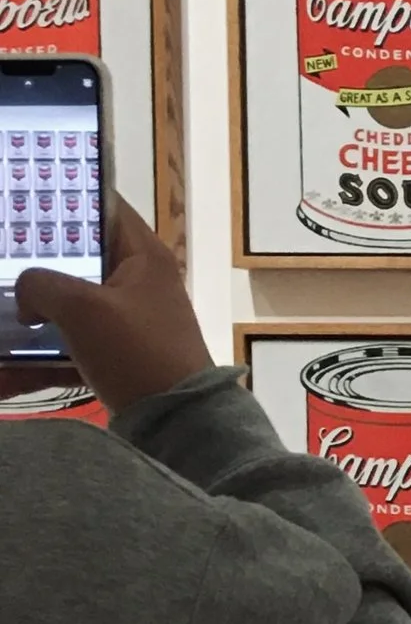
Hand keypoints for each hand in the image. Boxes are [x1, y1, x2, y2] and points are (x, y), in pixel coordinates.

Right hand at [14, 200, 215, 415]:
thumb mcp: (83, 308)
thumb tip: (25, 296)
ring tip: (0, 317)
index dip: (63, 198)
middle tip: (0, 262)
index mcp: (142, 255)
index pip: (102, 206)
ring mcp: (127, 323)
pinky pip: (68, 350)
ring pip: (66, 308)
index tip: (23, 200)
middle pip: (76, 260)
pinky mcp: (116, 359)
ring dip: (27, 318)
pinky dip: (37, 360)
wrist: (179, 425)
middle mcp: (137, 283)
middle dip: (32, 264)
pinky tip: (4, 374)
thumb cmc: (137, 352)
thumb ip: (42, 284)